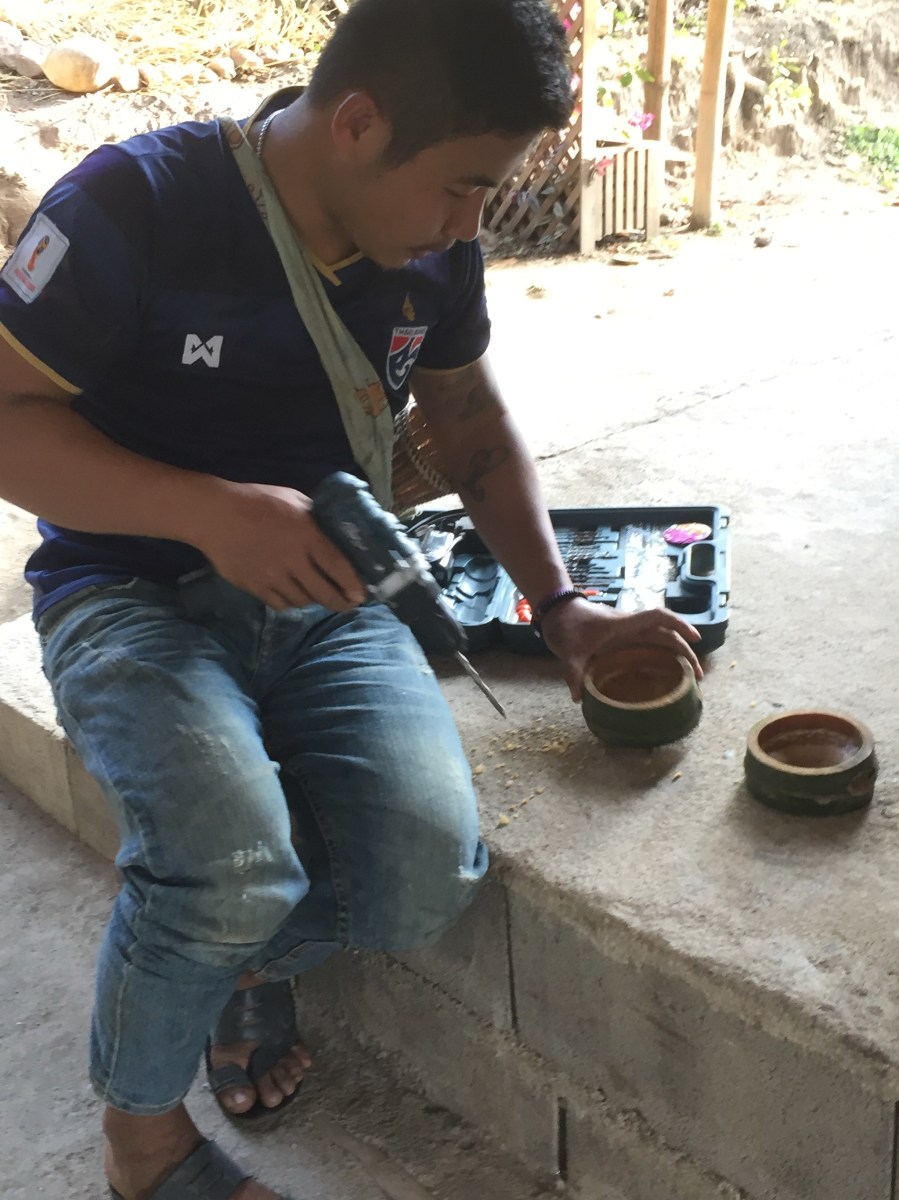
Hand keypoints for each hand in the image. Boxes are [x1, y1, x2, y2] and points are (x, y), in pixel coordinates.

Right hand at [190, 481, 365, 610]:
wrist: (214, 515)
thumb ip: (315, 515)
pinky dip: (290, 603)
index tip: (361, 595)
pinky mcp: (255, 587)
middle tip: (347, 604)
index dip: (353, 585)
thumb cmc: (256, 500)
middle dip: (340, 602)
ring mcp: (273, 577)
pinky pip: (280, 604)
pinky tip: (292, 595)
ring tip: (317, 595)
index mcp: (307, 536)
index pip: (338, 567)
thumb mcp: (293, 498)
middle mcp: (293, 561)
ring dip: (313, 600)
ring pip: (302, 601)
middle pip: (324, 593)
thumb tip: (332, 526)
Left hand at [539, 598, 703, 702]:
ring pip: (661, 639)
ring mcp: (628, 633)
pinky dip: (662, 656)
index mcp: (624, 624)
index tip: (696, 638)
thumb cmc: (567, 625)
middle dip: (685, 650)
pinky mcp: (623, 640)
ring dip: (677, 654)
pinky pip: (649, 645)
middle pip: (666, 633)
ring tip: (689, 678)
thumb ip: (573, 672)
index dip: (679, 625)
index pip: (658, 618)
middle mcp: (631, 627)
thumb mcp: (569, 650)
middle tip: (698, 675)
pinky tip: (666, 674)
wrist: (558, 612)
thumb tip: (578, 697)